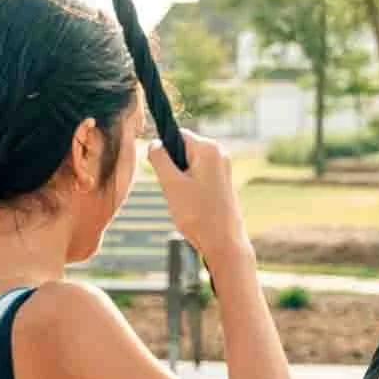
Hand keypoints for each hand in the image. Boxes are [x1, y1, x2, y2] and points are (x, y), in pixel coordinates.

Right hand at [146, 133, 246, 265]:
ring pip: (188, 167)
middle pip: (182, 151)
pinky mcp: (223, 183)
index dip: (164, 152)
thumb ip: (159, 159)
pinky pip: (198, 178)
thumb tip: (154, 143)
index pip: (176, 135)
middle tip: (176, 192)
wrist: (224, 243)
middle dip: (172, 170)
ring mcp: (223, 168)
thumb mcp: (171, 184)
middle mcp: (219, 153)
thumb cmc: (198, 215)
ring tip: (186, 202)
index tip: (163, 174)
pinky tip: (194, 207)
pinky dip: (190, 190)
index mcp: (208, 148)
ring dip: (180, 182)